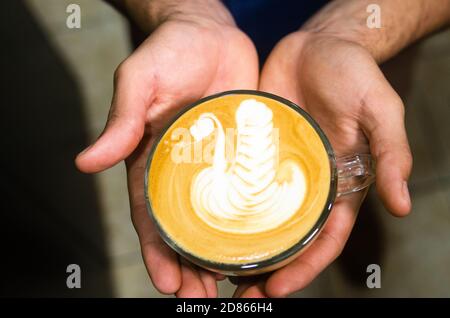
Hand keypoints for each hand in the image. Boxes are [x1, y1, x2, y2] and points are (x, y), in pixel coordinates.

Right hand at [75, 3, 257, 296]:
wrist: (210, 33)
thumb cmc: (169, 53)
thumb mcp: (140, 82)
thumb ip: (121, 121)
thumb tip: (86, 161)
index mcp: (154, 161)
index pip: (152, 216)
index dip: (157, 252)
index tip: (168, 284)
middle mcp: (186, 170)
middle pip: (187, 227)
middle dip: (191, 265)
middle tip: (204, 297)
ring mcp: (218, 163)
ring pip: (220, 217)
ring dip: (223, 252)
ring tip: (235, 284)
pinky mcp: (245, 151)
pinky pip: (251, 189)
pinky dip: (255, 218)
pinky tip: (267, 239)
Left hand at [234, 31, 411, 296]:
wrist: (317, 46)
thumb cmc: (353, 74)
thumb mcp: (380, 109)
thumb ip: (391, 153)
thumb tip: (402, 204)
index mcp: (339, 185)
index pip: (324, 238)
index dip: (304, 267)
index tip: (277, 289)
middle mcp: (307, 185)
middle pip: (288, 238)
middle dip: (267, 269)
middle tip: (238, 294)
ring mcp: (277, 171)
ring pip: (259, 220)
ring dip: (242, 248)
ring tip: (214, 270)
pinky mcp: (253, 152)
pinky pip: (238, 185)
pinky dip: (226, 209)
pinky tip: (205, 223)